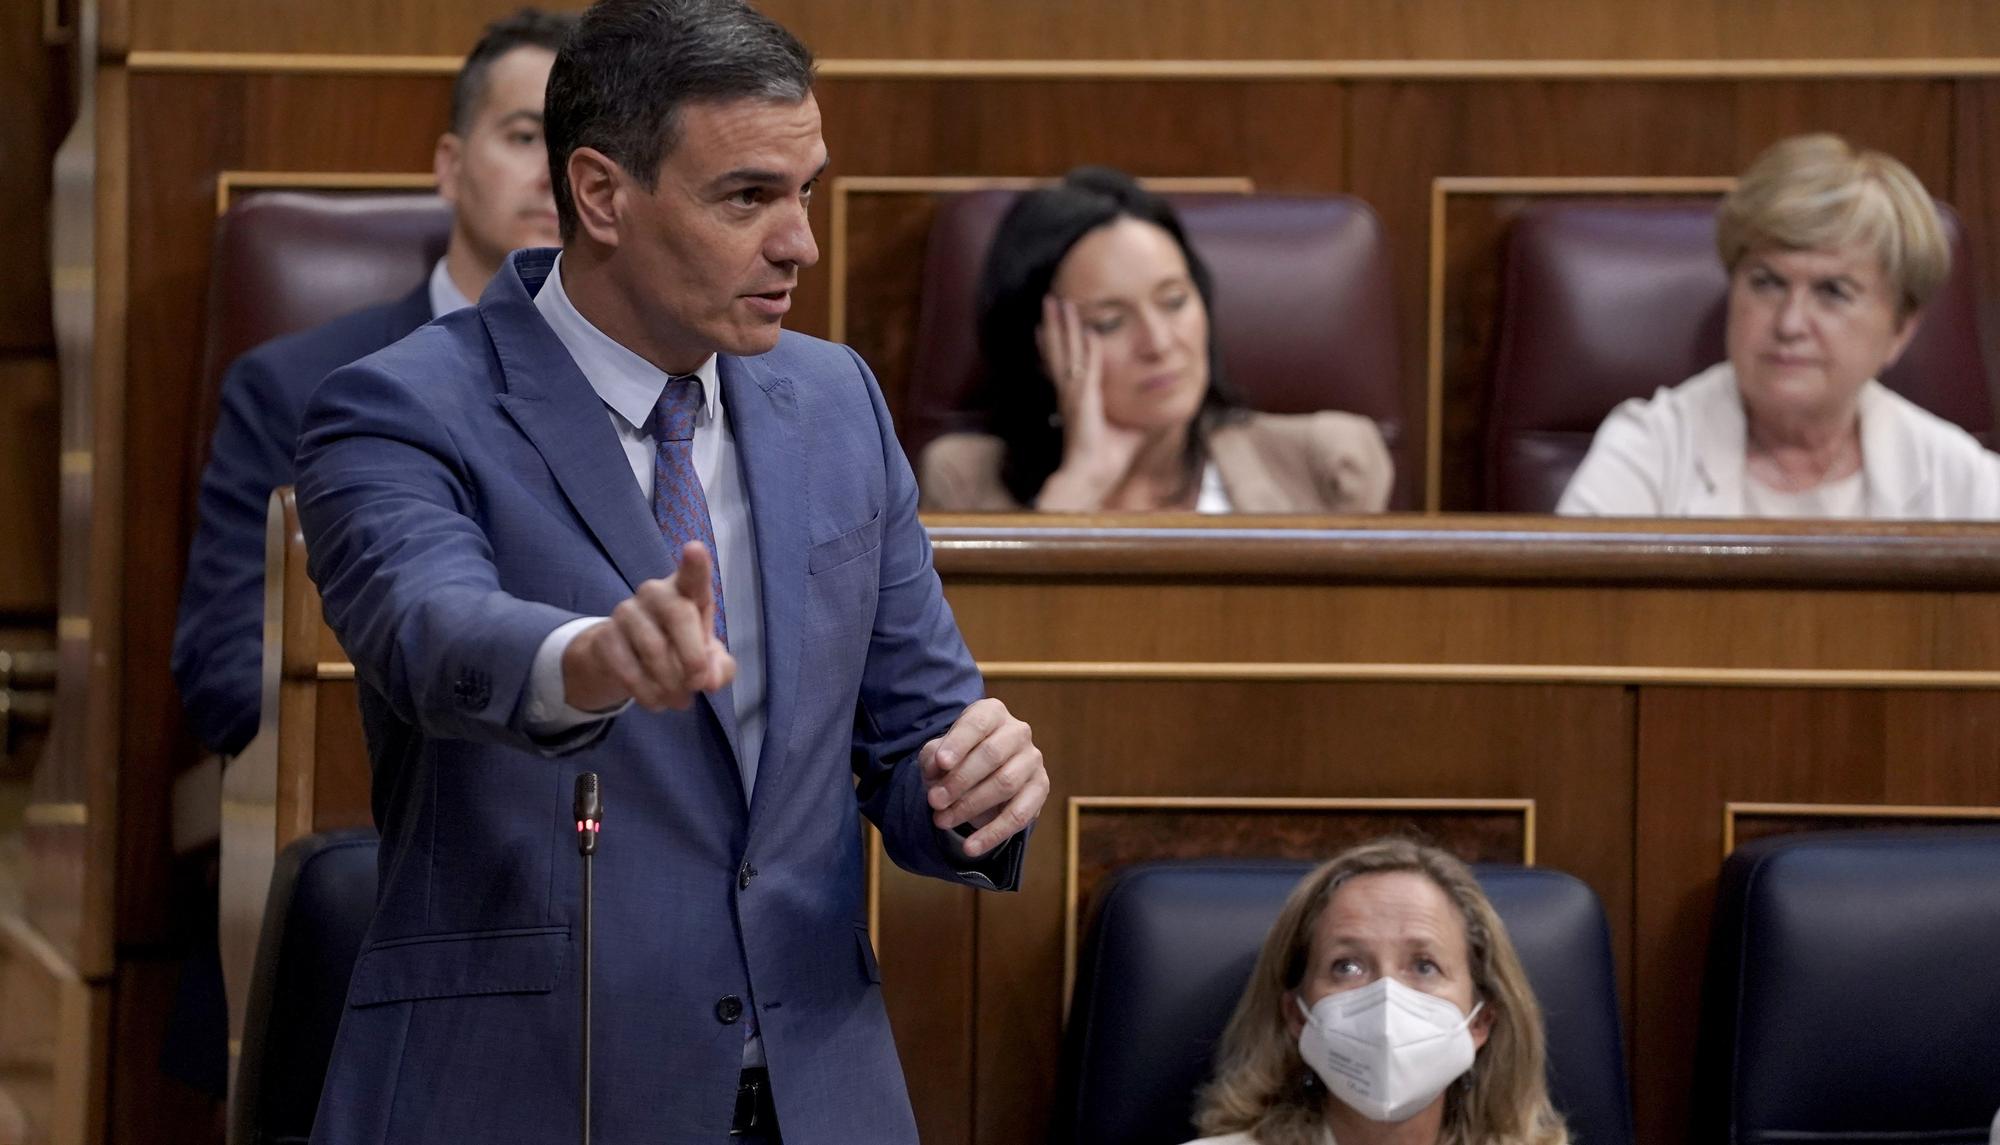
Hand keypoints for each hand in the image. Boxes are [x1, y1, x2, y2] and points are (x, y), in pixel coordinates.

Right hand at [562, 541, 735, 711]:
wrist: (625, 660)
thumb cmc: (677, 648)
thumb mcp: (706, 658)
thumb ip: (719, 666)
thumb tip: (712, 679)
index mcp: (686, 592)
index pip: (692, 575)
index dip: (695, 564)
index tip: (694, 548)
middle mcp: (655, 593)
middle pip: (678, 614)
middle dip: (693, 655)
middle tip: (699, 684)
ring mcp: (626, 612)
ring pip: (653, 648)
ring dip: (671, 683)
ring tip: (681, 700)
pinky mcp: (605, 637)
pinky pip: (628, 669)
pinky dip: (647, 692)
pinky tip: (657, 701)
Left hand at [919, 698, 1047, 858]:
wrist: (979, 778)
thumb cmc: (956, 759)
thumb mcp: (937, 754)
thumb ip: (933, 757)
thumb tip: (936, 769)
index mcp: (992, 713)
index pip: (978, 724)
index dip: (959, 743)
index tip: (940, 764)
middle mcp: (1017, 732)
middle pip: (992, 755)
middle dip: (959, 780)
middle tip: (933, 801)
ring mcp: (1033, 760)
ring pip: (1005, 784)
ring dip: (970, 806)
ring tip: (942, 821)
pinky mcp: (1041, 788)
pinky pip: (1020, 814)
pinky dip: (993, 833)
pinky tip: (971, 847)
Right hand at [1034, 295, 1144, 509]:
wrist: (1094, 476)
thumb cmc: (1108, 459)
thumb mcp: (1128, 428)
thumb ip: (1139, 413)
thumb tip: (1161, 408)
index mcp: (1076, 397)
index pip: (1066, 359)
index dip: (1062, 338)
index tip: (1060, 319)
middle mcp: (1070, 391)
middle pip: (1059, 348)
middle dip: (1056, 322)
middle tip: (1051, 298)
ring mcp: (1073, 394)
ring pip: (1066, 350)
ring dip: (1063, 325)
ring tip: (1057, 303)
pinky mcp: (1083, 400)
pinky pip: (1087, 367)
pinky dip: (1089, 348)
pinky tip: (1090, 329)